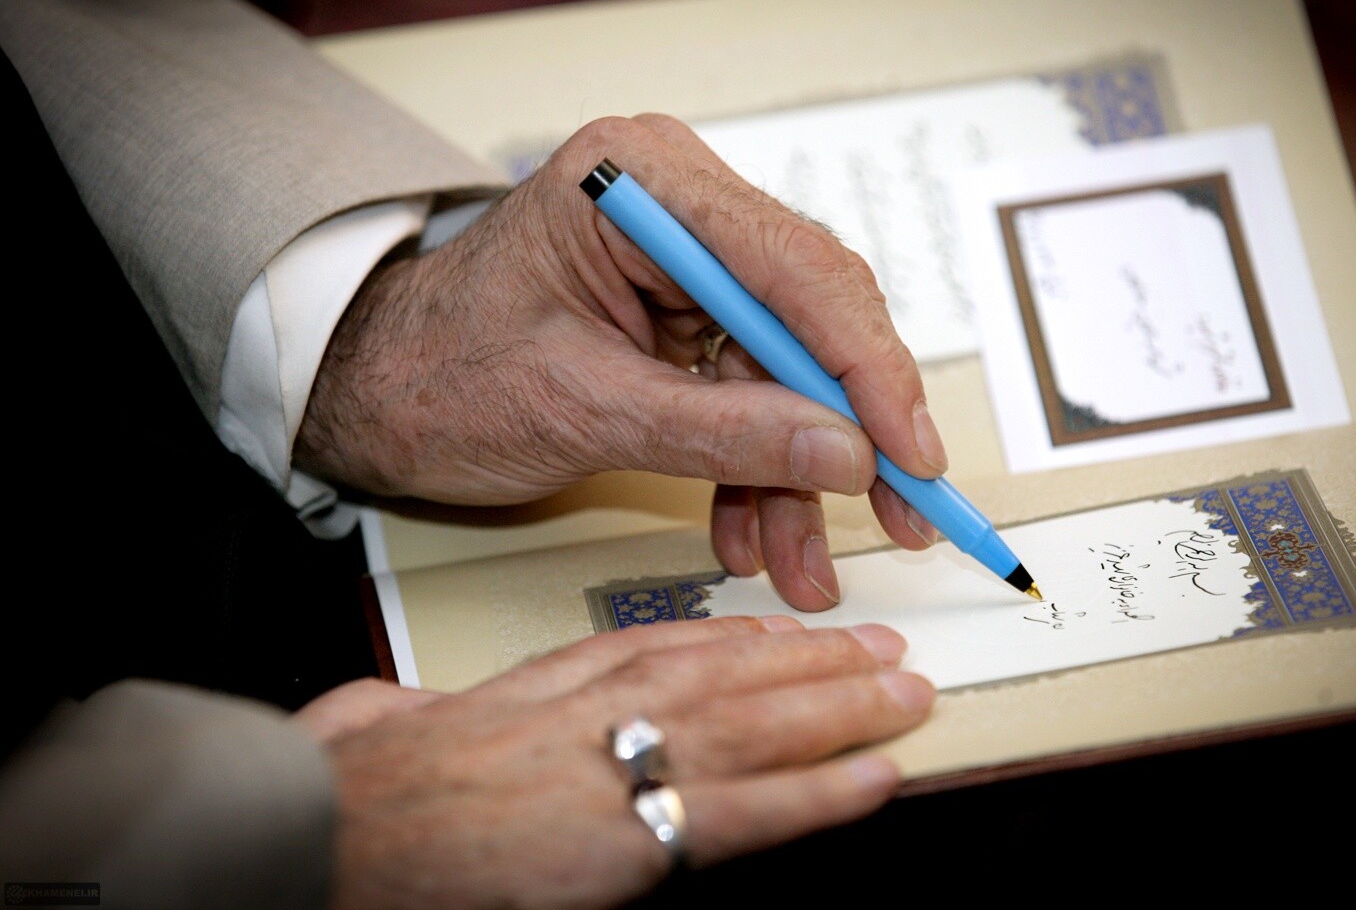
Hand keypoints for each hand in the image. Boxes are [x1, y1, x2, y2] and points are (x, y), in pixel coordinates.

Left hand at [295, 114, 945, 609]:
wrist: (373, 394)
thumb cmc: (440, 375)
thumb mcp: (585, 412)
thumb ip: (724, 433)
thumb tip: (851, 456)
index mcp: (641, 183)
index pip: (795, 268)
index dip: (867, 368)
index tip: (912, 453)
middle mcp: (678, 206)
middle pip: (810, 318)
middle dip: (850, 431)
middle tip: (906, 510)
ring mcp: (684, 262)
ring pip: (787, 372)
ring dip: (800, 474)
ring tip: (806, 563)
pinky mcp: (683, 316)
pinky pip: (748, 394)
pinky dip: (755, 469)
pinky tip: (750, 534)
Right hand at [297, 616, 934, 909]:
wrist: (330, 826)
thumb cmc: (359, 777)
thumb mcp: (414, 713)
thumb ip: (464, 710)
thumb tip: (454, 713)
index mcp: (558, 678)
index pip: (671, 644)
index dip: (748, 640)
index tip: (795, 634)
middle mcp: (603, 708)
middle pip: (732, 674)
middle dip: (817, 663)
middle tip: (887, 652)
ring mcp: (623, 768)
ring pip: (758, 724)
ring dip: (842, 706)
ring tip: (906, 694)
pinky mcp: (633, 841)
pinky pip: (750, 812)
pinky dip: (822, 792)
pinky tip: (877, 777)